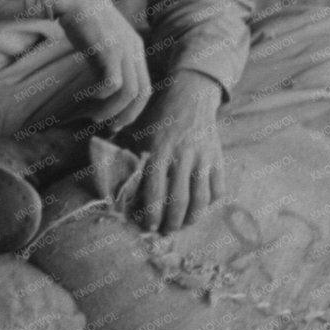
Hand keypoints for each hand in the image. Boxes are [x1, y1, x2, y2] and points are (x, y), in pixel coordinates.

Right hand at [46, 0, 151, 130]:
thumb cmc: (81, 19)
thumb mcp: (102, 40)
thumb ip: (108, 58)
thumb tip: (105, 86)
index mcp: (135, 48)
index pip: (145, 87)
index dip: (133, 109)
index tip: (116, 122)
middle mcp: (134, 49)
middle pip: (142, 94)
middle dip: (127, 116)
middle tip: (110, 128)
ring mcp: (122, 49)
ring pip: (128, 92)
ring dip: (112, 110)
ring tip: (95, 117)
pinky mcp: (108, 49)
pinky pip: (113, 83)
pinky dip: (101, 95)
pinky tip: (87, 96)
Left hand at [124, 71, 225, 234]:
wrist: (189, 97)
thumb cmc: (157, 118)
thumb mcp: (136, 133)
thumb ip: (125, 157)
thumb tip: (111, 185)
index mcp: (157, 150)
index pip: (155, 190)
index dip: (152, 213)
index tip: (148, 227)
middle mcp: (182, 155)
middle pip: (179, 200)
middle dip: (172, 222)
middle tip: (165, 233)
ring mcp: (203, 158)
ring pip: (201, 199)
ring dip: (191, 218)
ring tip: (181, 225)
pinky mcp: (218, 159)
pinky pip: (218, 189)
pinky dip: (209, 204)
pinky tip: (198, 208)